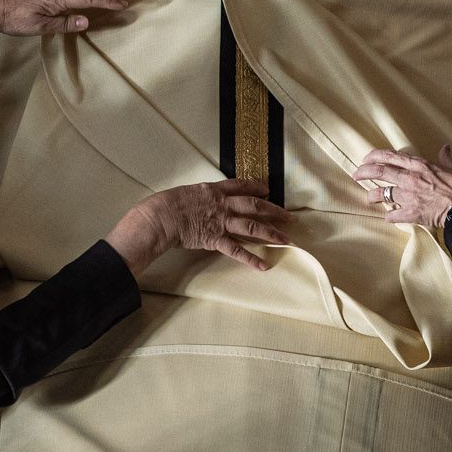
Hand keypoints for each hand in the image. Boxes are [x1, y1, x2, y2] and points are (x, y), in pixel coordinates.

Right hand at [104, 178, 289, 274]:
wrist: (161, 216)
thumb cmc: (168, 204)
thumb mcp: (188, 192)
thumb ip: (202, 196)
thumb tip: (204, 200)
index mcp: (214, 190)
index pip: (241, 186)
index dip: (256, 188)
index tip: (268, 191)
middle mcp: (223, 204)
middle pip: (255, 206)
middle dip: (274, 212)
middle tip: (289, 218)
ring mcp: (221, 222)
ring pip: (252, 227)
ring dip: (271, 234)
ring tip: (287, 241)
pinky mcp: (215, 239)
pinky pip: (237, 250)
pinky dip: (251, 258)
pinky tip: (263, 265)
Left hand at [351, 145, 451, 230]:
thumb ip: (445, 158)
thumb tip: (445, 148)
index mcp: (420, 166)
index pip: (391, 156)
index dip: (374, 156)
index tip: (366, 158)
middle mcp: (411, 179)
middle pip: (380, 172)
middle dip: (364, 172)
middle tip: (356, 175)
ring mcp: (410, 197)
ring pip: (382, 194)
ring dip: (373, 196)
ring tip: (369, 198)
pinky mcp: (413, 214)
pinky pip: (394, 216)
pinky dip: (390, 217)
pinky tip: (389, 217)